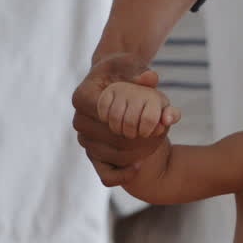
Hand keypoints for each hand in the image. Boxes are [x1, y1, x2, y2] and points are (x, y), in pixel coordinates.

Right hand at [71, 53, 179, 185]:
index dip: (135, 122)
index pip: (110, 117)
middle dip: (142, 139)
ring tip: (157, 145)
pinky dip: (125, 174)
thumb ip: (142, 72)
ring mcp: (84, 140)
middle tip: (162, 135)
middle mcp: (79, 121)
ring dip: (139, 154)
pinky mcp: (92, 155)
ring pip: (114, 157)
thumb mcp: (132, 66)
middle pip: (114, 139)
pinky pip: (107, 175)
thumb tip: (151, 78)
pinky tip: (140, 165)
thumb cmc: (123, 73)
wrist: (113, 84)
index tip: (155, 120)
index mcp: (83, 97)